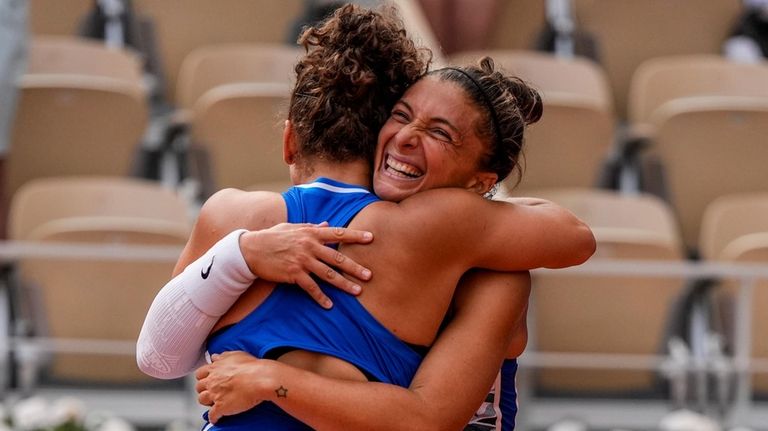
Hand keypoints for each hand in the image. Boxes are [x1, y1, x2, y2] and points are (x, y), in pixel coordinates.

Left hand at [196, 351, 275, 423]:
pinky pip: (212, 415)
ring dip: (207, 402)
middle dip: (204, 389)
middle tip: (211, 390)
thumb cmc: (251, 366)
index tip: (208, 379)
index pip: (200, 373)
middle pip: (199, 387)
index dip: (204, 377)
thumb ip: (223, 356)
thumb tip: (215, 357)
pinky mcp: (220, 407)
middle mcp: (212, 381)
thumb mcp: (236, 355)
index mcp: (215, 369)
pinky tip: (217, 418)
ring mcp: (215, 394)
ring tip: (213, 403)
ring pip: (202, 400)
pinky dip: (214, 417)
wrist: (260, 378)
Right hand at [239, 222, 372, 307]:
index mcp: (311, 233)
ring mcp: (302, 261)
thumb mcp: (292, 227)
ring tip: (357, 291)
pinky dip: (321, 297)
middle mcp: (309, 246)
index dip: (356, 236)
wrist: (251, 250)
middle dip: (355, 267)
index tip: (371, 238)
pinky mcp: (293, 274)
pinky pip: (311, 287)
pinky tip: (329, 305)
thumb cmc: (272, 237)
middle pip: (337, 257)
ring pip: (328, 274)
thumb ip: (311, 227)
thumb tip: (327, 225)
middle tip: (369, 275)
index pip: (338, 233)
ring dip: (344, 284)